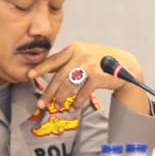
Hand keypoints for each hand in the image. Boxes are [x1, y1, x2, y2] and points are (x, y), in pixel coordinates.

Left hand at [29, 44, 148, 114]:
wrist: (125, 63)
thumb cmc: (101, 60)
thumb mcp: (83, 54)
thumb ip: (67, 61)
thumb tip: (46, 69)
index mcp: (74, 48)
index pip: (53, 59)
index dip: (40, 68)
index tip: (29, 75)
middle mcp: (81, 55)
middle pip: (59, 76)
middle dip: (49, 91)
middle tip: (41, 102)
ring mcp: (90, 65)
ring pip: (69, 85)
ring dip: (61, 98)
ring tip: (57, 105)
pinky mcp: (98, 77)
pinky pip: (83, 92)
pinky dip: (77, 102)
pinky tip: (72, 107)